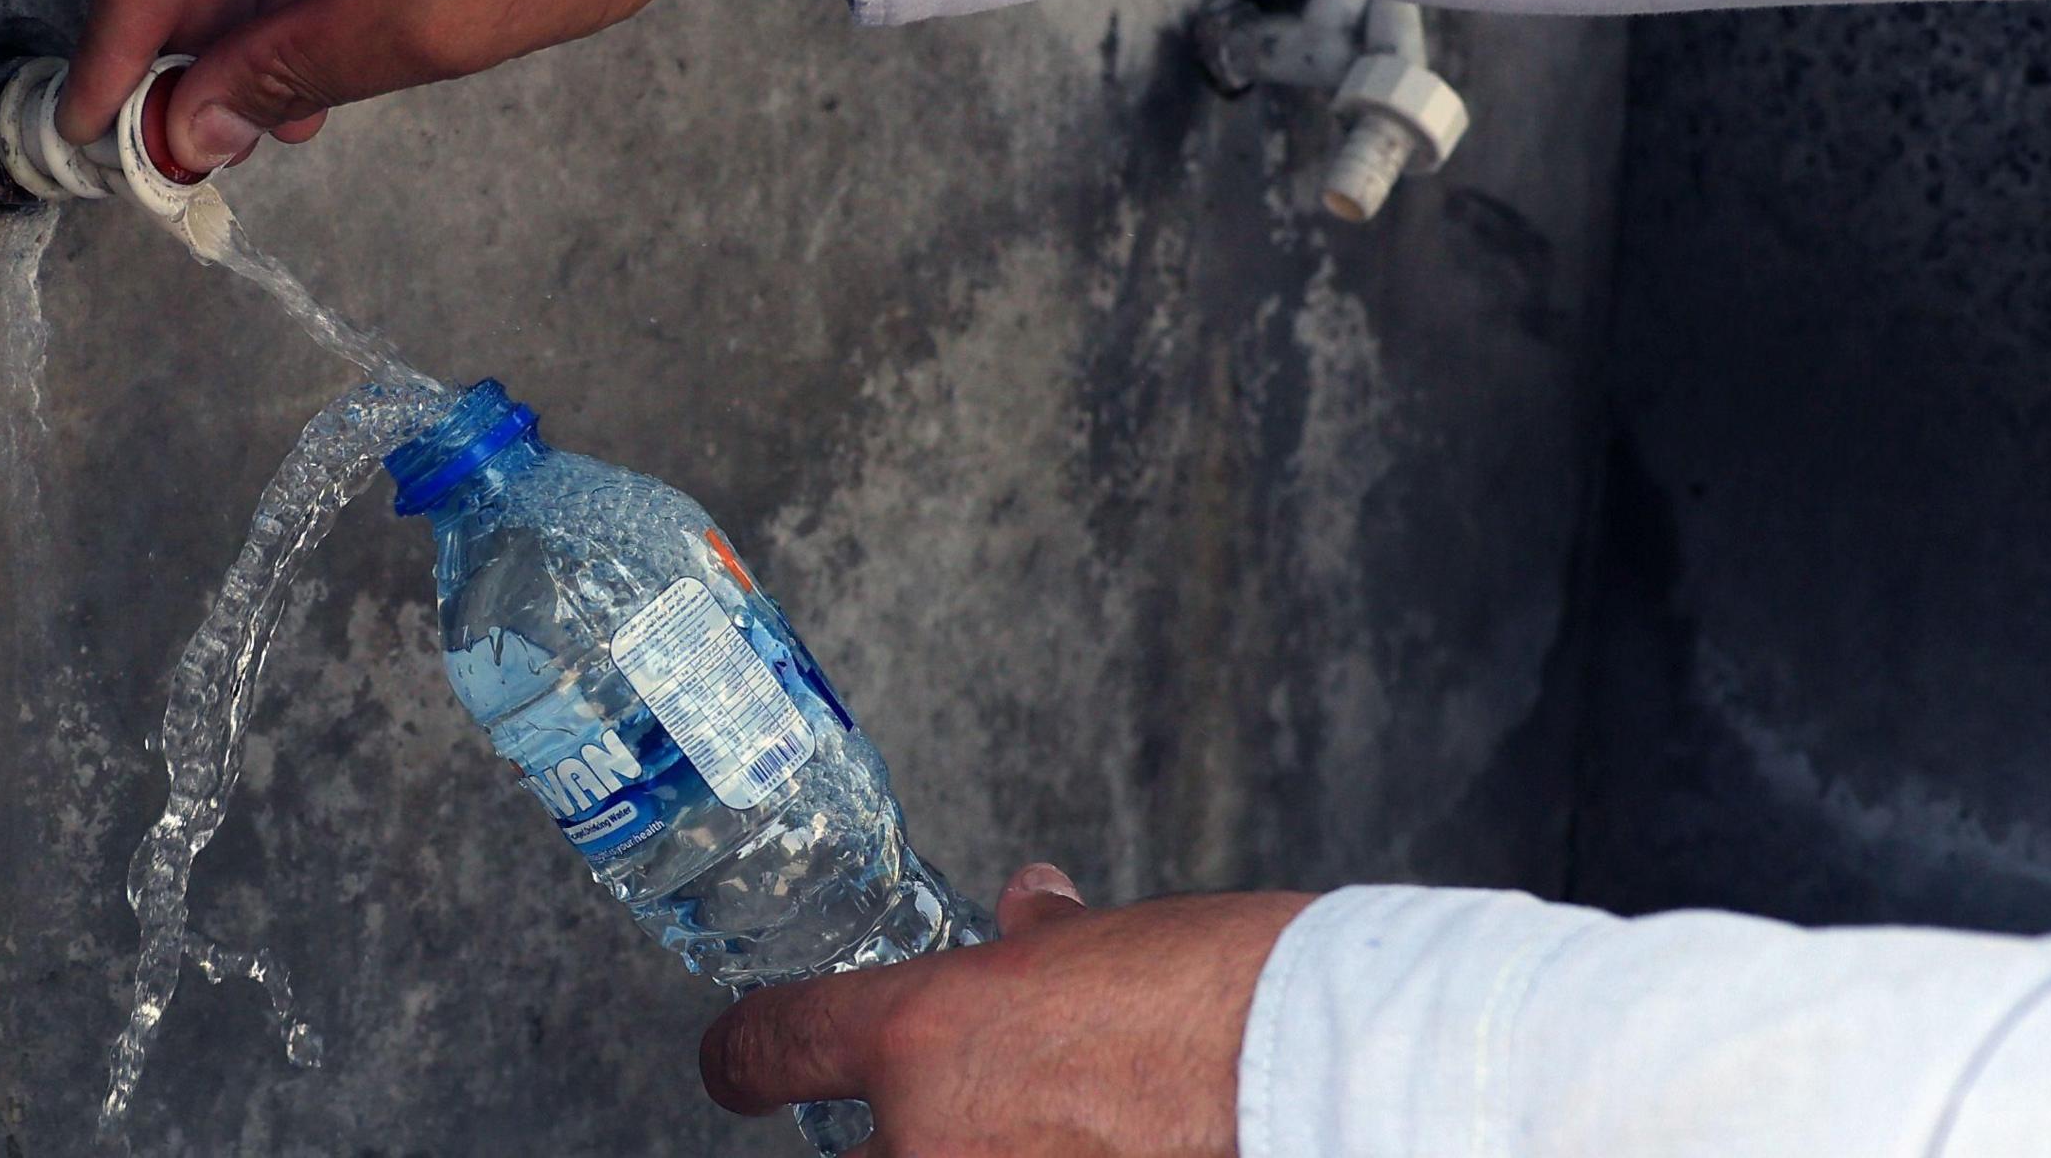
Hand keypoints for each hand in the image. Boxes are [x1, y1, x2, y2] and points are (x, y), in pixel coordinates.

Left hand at [699, 865, 1313, 1156]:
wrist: (1314, 1078)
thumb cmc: (1223, 997)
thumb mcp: (1104, 945)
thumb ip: (1038, 948)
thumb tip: (1025, 916)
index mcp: (922, 1034)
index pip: (771, 1047)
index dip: (741, 1056)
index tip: (735, 1064)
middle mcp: (927, 1140)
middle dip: (885, 1137)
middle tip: (947, 1105)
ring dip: (953, 1153)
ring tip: (1029, 1123)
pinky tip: (1077, 1141)